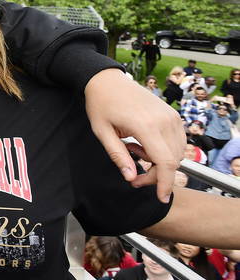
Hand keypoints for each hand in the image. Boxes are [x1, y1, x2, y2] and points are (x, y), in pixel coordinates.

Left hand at [84, 69, 184, 202]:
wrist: (108, 81)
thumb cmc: (101, 105)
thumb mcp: (102, 132)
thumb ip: (118, 156)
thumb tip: (131, 178)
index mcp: (146, 126)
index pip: (165, 162)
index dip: (165, 183)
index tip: (161, 198)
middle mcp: (165, 121)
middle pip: (172, 161)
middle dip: (156, 175)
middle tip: (134, 176)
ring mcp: (172, 117)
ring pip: (177, 153)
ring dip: (159, 162)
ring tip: (134, 151)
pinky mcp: (173, 115)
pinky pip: (178, 142)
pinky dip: (164, 151)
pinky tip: (143, 144)